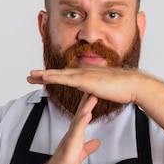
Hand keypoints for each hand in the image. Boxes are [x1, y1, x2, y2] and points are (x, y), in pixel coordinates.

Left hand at [27, 67, 143, 104]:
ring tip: (31, 76)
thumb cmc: (123, 88)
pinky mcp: (86, 80)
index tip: (43, 77)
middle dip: (43, 74)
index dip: (54, 76)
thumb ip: (98, 88)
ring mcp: (84, 75)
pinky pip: (66, 79)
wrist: (133, 85)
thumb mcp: (106, 88)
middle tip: (30, 75)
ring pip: (59, 74)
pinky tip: (44, 78)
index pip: (67, 75)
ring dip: (44, 75)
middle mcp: (84, 72)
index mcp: (88, 74)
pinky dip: (53, 77)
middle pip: (59, 73)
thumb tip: (94, 91)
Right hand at [37, 92, 100, 163]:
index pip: (82, 117)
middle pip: (80, 115)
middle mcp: (71, 136)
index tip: (94, 92)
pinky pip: (75, 136)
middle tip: (93, 86)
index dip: (88, 105)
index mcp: (74, 137)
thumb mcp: (79, 156)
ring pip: (78, 122)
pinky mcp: (68, 151)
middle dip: (87, 101)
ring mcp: (69, 142)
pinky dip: (81, 125)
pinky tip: (86, 117)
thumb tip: (96, 142)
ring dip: (85, 109)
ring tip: (91, 97)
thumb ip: (87, 148)